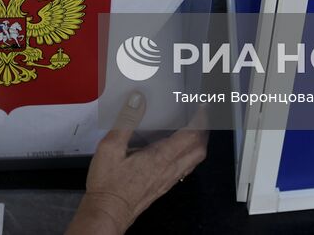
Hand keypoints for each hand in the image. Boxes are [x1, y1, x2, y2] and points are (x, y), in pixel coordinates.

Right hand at [67, 92, 207, 234]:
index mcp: (161, 157)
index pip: (191, 135)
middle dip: (205, 131)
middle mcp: (169, 169)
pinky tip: (178, 153)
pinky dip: (189, 156)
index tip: (203, 107)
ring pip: (194, 160)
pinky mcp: (163, 186)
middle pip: (199, 149)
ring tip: (195, 132)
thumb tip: (137, 101)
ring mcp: (168, 180)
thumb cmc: (109, 186)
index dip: (201, 119)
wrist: (108, 212)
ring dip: (199, 144)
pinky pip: (185, 169)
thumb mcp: (110, 147)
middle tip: (202, 117)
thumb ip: (125, 121)